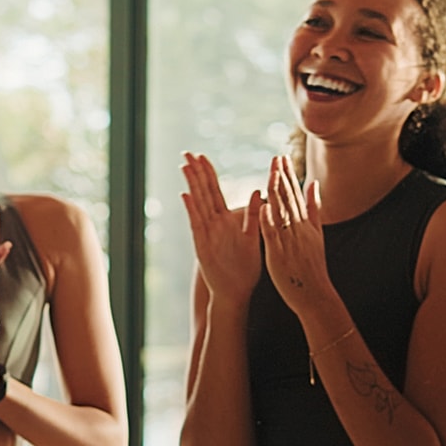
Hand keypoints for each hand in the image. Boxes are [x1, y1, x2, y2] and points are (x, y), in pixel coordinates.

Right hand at [180, 152, 260, 308]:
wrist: (236, 293)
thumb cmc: (244, 269)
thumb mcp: (253, 237)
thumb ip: (255, 215)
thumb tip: (260, 191)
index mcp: (225, 221)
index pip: (215, 191)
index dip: (208, 173)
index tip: (201, 156)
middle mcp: (213, 224)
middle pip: (203, 193)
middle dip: (195, 173)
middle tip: (186, 153)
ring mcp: (207, 234)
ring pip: (199, 205)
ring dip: (192, 186)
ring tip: (185, 167)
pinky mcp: (203, 246)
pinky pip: (197, 225)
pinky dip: (192, 210)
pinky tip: (186, 196)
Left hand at [259, 156, 329, 317]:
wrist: (313, 293)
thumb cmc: (311, 265)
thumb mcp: (317, 234)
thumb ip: (314, 208)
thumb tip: (314, 184)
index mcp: (305, 224)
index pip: (295, 195)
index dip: (288, 176)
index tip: (282, 157)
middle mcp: (298, 229)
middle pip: (289, 199)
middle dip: (282, 177)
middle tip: (276, 157)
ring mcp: (289, 240)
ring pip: (281, 213)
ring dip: (276, 193)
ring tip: (270, 174)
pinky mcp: (279, 254)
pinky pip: (273, 235)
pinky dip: (269, 221)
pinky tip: (263, 207)